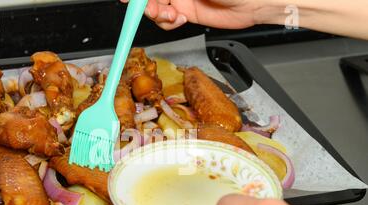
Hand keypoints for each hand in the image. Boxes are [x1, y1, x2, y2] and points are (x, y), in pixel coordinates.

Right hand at [120, 0, 265, 29]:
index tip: (127, 0)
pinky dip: (168, 23)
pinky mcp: (187, 12)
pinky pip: (167, 20)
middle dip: (145, 3)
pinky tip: (179, 20)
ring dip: (157, 14)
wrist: (257, 1)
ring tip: (171, 16)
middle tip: (150, 8)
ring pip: (156, 7)